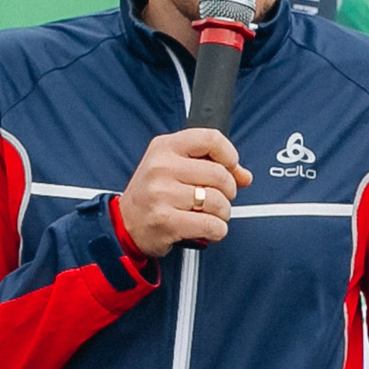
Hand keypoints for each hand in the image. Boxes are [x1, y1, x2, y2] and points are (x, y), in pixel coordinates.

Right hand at [119, 128, 251, 255]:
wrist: (125, 225)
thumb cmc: (152, 194)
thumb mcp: (174, 168)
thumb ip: (210, 165)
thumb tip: (244, 175)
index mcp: (165, 147)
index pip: (210, 138)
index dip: (229, 155)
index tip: (231, 167)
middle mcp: (162, 167)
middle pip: (220, 174)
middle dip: (228, 191)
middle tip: (218, 198)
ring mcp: (162, 194)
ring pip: (218, 201)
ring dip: (223, 213)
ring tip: (210, 215)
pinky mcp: (166, 221)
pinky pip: (212, 225)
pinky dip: (217, 230)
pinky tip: (206, 228)